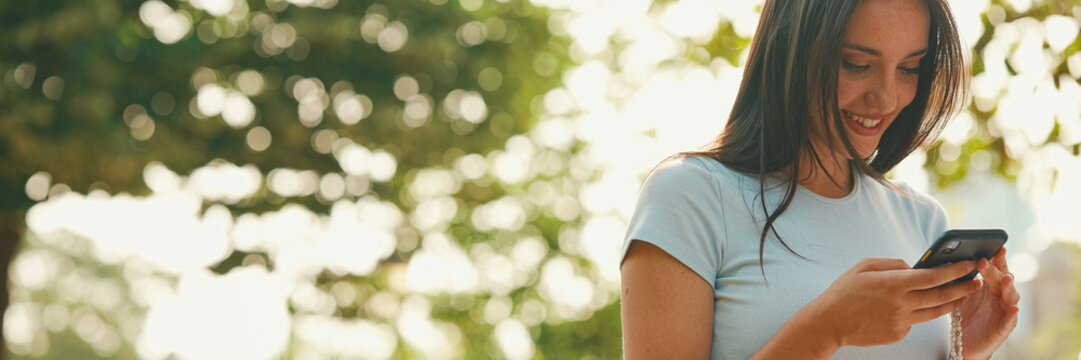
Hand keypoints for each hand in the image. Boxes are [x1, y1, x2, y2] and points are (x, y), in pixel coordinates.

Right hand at [804, 258, 982, 346]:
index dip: (955, 270)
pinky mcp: (899, 334)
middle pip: (942, 295)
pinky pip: (916, 321)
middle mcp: (901, 303)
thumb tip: (913, 267)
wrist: (829, 322)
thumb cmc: (844, 291)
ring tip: (962, 295)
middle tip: (977, 281)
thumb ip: (892, 263)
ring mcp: (901, 321)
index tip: (969, 264)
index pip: (933, 276)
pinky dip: (920, 313)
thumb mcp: (864, 266)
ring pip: (935, 312)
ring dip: (951, 302)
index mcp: (893, 283)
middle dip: (963, 287)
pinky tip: (917, 307)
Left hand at [960, 247, 1020, 358]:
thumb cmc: (963, 317)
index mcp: (989, 286)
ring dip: (1009, 287)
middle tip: (985, 260)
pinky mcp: (1003, 327)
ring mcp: (1004, 311)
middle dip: (995, 269)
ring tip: (1006, 279)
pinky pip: (1010, 320)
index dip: (998, 258)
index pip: (996, 268)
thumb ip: (957, 281)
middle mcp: (1000, 296)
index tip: (996, 246)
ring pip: (1011, 296)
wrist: (964, 343)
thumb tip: (946, 262)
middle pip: (1002, 279)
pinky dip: (1012, 314)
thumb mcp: (957, 296)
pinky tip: (1013, 308)